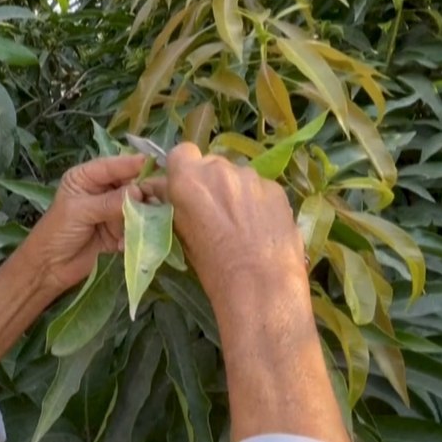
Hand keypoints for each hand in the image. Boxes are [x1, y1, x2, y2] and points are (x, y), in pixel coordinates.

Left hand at [18, 154, 146, 296]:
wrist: (50, 268)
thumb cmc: (56, 233)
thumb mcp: (80, 212)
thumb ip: (109, 202)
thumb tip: (138, 191)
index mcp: (85, 177)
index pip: (112, 166)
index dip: (132, 164)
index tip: (154, 163)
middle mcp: (100, 190)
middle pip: (129, 184)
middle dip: (142, 191)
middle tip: (157, 197)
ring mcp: (111, 211)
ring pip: (136, 206)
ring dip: (142, 214)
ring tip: (148, 220)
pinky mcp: (118, 231)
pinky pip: (134, 227)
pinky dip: (134, 233)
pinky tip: (124, 243)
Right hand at [141, 144, 305, 302]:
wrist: (262, 287)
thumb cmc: (214, 270)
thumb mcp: (183, 236)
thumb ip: (175, 207)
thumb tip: (165, 194)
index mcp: (189, 180)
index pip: (180, 153)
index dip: (182, 170)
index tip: (184, 191)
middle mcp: (220, 170)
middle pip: (210, 164)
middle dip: (209, 182)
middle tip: (213, 212)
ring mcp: (252, 177)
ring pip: (237, 176)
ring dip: (234, 192)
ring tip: (241, 224)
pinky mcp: (277, 188)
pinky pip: (259, 188)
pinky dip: (256, 202)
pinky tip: (261, 228)